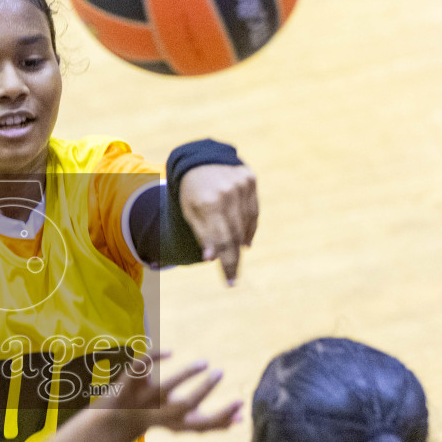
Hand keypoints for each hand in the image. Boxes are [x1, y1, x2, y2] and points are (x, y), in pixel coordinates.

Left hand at [101, 351, 242, 436]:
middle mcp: (160, 414)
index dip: (223, 417)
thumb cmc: (161, 418)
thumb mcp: (187, 423)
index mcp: (177, 425)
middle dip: (205, 390)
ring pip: (164, 388)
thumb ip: (214, 422)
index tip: (240, 403)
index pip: (203, 426)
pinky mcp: (127, 386)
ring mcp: (143, 401)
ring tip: (205, 362)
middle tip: (221, 372)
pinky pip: (140, 368)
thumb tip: (243, 417)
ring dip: (186, 374)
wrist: (115, 421)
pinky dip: (155, 358)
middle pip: (184, 406)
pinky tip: (171, 353)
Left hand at [179, 163, 258, 283]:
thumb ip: (201, 233)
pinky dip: (249, 228)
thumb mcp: (189, 212)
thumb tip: (211, 258)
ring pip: (246, 224)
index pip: (221, 240)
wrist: (199, 159)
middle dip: (233, 259)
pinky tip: (245, 242)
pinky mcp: (250, 179)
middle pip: (235, 235)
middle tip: (232, 278)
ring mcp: (241, 184)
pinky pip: (253, 211)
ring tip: (235, 260)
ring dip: (241, 244)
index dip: (226, 263)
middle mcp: (227, 193)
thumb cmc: (191, 191)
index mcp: (208, 202)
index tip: (230, 282)